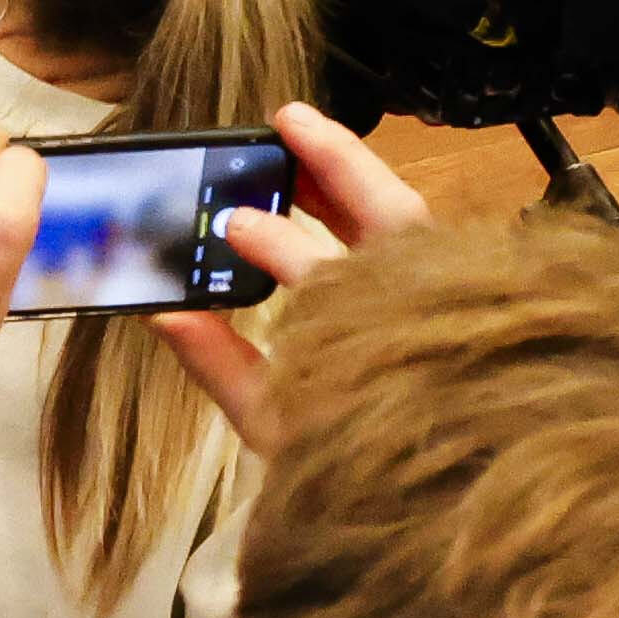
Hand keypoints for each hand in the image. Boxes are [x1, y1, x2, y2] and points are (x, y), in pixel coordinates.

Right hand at [159, 103, 442, 446]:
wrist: (439, 498)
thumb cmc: (349, 466)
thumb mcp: (274, 428)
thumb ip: (221, 366)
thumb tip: (166, 313)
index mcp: (371, 344)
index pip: (325, 276)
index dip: (275, 245)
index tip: (231, 225)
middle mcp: (418, 311)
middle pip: (390, 217)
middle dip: (337, 162)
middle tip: (284, 119)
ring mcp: (443, 302)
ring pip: (408, 217)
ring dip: (355, 171)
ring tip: (299, 135)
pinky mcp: (451, 298)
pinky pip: (415, 233)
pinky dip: (373, 201)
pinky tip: (331, 186)